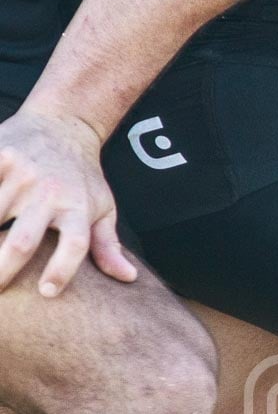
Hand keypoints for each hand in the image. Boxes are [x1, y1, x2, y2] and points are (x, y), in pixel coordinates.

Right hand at [0, 110, 135, 294]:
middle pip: (23, 242)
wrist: (65, 122)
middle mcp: (49, 191)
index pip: (76, 244)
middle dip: (2, 272)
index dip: (63, 270)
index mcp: (77, 206)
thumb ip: (108, 245)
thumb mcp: (102, 205)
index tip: (47, 292)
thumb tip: (129, 277)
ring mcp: (20, 173)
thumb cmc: (81, 175)